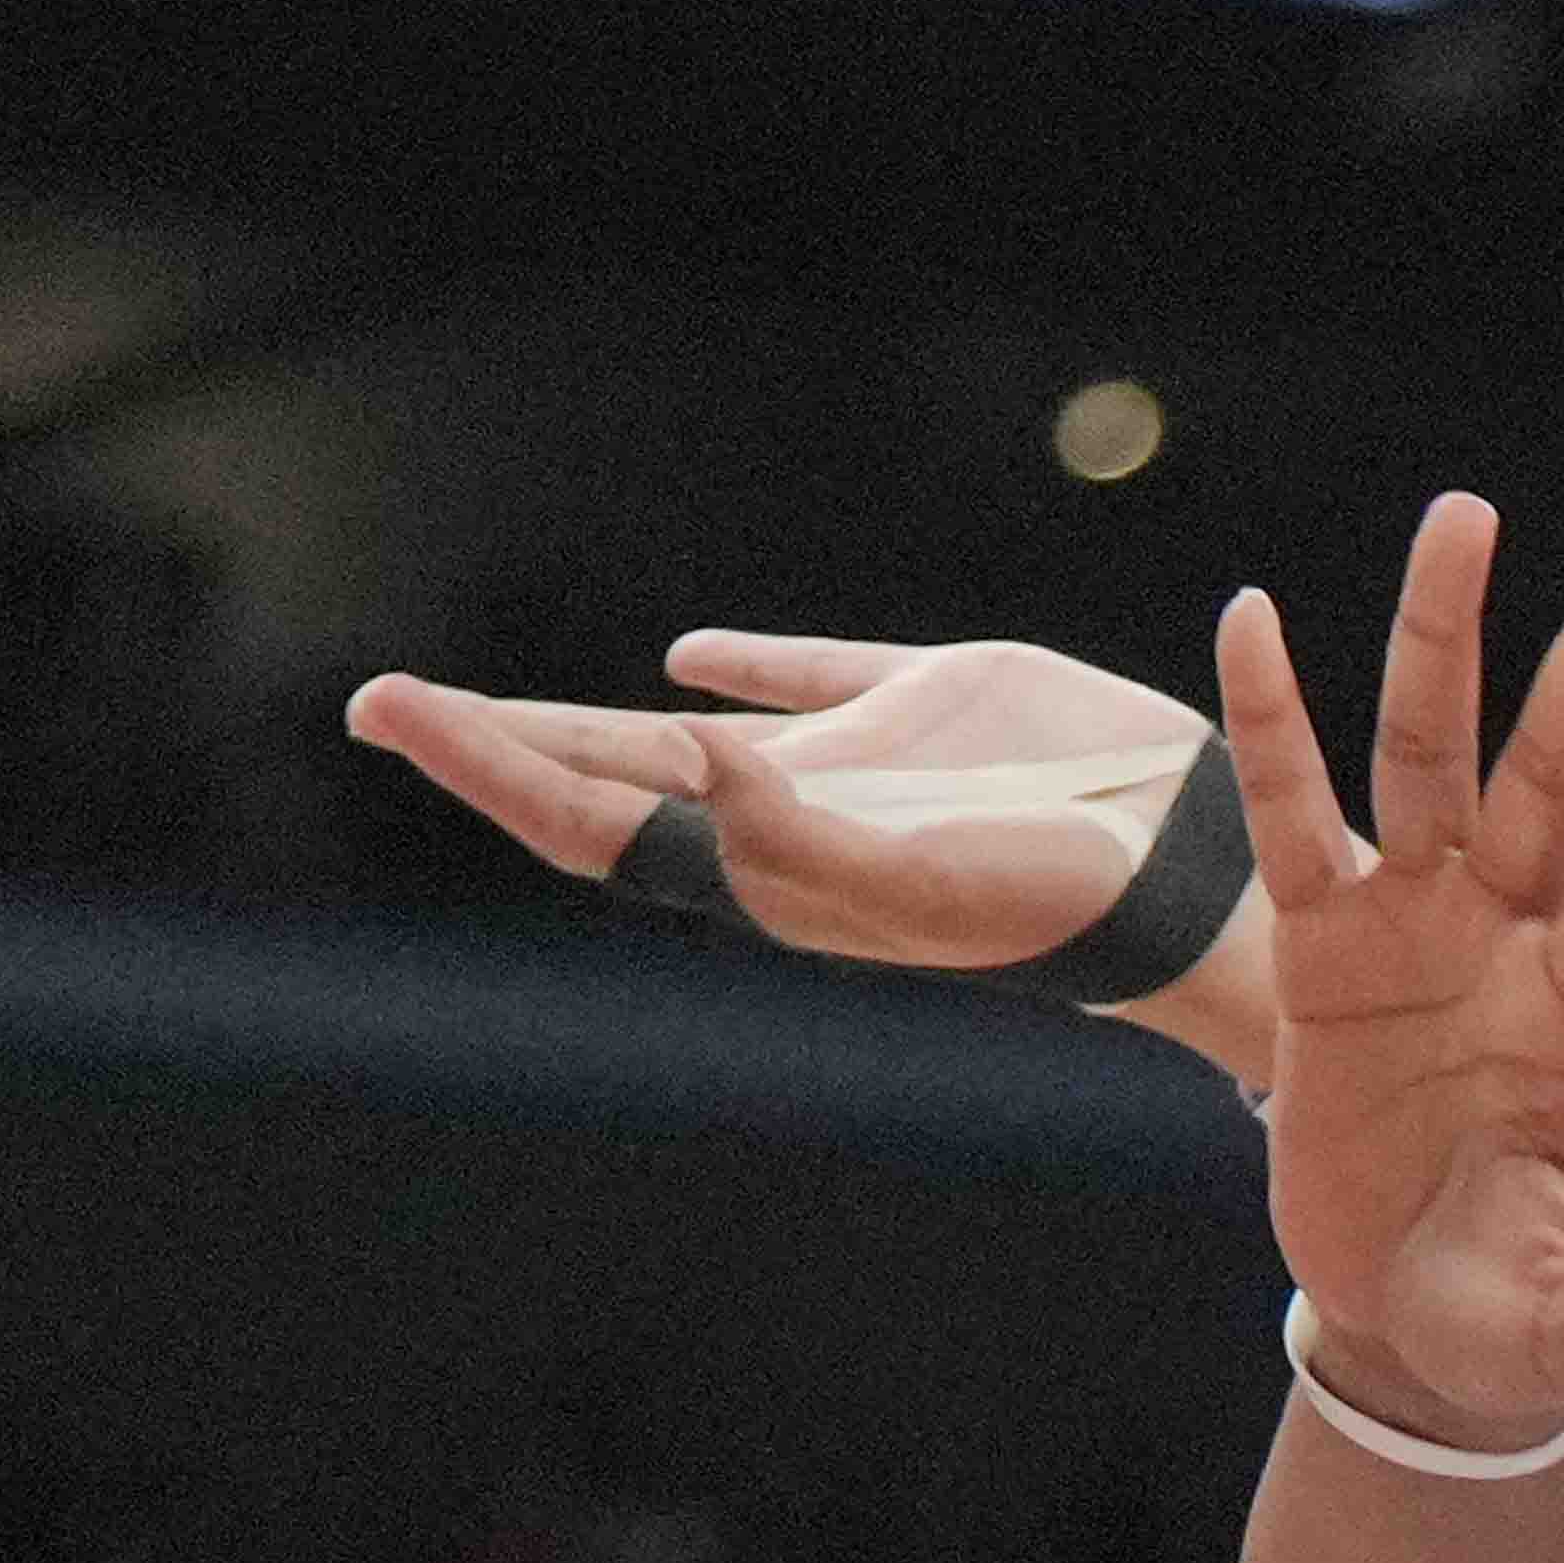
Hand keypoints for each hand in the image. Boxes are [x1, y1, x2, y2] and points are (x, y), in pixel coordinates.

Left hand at [343, 634, 1280, 1075]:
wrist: (1186, 882)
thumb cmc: (1056, 902)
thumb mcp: (919, 876)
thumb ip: (798, 832)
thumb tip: (691, 761)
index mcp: (764, 869)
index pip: (589, 812)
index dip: (486, 764)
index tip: (393, 709)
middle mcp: (786, 822)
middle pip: (601, 779)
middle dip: (487, 744)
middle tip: (377, 703)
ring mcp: (852, 768)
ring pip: (677, 739)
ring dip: (576, 721)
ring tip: (485, 705)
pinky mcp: (925, 710)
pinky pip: (806, 681)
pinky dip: (739, 668)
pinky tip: (686, 660)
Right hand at [1210, 496, 1563, 1455]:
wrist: (1402, 1320)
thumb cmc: (1506, 1317)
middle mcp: (1504, 945)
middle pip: (1556, 778)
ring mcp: (1412, 932)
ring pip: (1426, 758)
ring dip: (1443, 639)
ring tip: (1467, 513)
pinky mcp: (1315, 951)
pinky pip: (1285, 821)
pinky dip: (1269, 726)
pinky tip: (1250, 617)